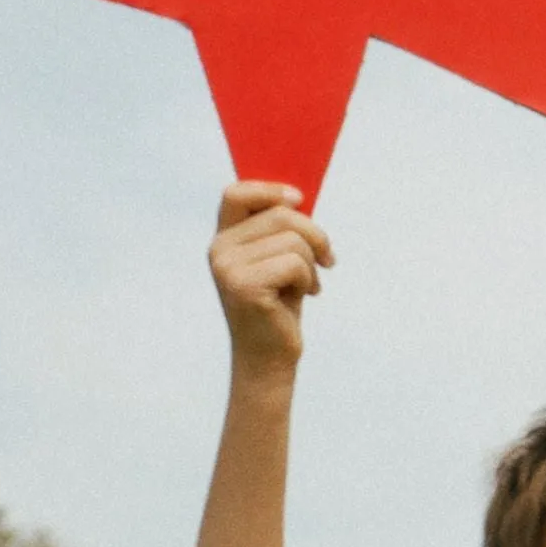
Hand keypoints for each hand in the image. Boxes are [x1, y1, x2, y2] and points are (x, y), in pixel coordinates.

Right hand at [208, 181, 331, 374]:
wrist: (269, 356)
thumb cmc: (279, 304)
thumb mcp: (278, 257)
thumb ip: (280, 226)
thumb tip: (298, 194)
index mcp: (224, 239)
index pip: (236, 193)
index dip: (270, 189)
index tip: (300, 199)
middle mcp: (218, 250)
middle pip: (281, 214)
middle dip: (315, 234)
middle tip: (327, 258)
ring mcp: (227, 268)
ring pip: (293, 239)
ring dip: (313, 262)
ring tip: (308, 283)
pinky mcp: (244, 286)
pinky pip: (295, 262)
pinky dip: (309, 279)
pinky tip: (304, 296)